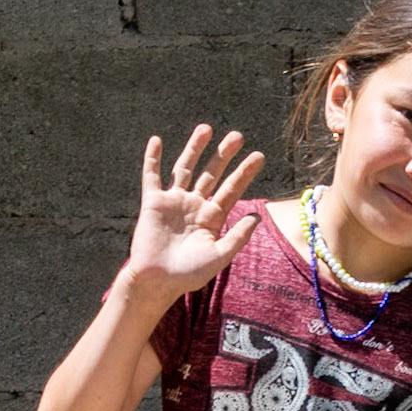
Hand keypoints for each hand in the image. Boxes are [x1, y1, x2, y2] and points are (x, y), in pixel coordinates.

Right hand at [126, 126, 265, 301]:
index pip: (231, 190)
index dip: (245, 173)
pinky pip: (152, 176)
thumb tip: (257, 217)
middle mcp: (194, 205)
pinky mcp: (153, 202)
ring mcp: (173, 201)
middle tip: (238, 136)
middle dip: (224, 155)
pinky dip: (152, 158)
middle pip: (211, 174)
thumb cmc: (189, 274)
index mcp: (212, 218)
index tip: (259, 156)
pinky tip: (157, 140)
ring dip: (194, 148)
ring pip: (185, 168)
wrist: (158, 281)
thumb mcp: (219, 256)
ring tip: (206, 129)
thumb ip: (237, 237)